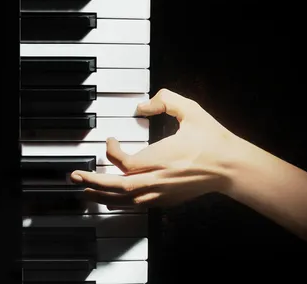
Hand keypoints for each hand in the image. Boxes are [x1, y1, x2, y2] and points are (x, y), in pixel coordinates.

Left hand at [70, 89, 235, 207]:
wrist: (230, 167)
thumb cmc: (213, 140)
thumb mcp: (191, 110)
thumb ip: (167, 99)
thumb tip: (145, 103)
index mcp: (161, 158)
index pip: (124, 161)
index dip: (111, 151)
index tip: (110, 140)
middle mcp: (158, 180)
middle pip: (117, 187)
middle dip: (93, 182)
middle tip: (76, 176)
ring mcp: (162, 194)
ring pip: (124, 202)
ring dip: (102, 196)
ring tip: (86, 191)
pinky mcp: (167, 201)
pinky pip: (137, 206)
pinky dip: (120, 202)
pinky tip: (112, 200)